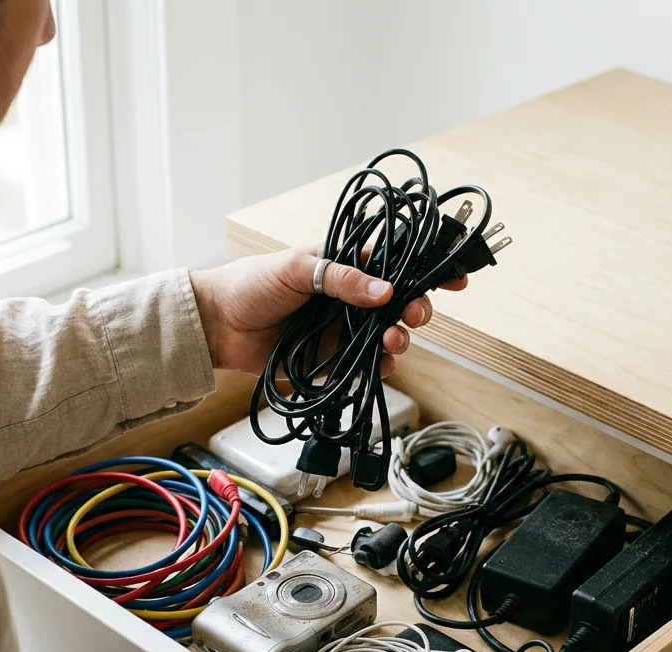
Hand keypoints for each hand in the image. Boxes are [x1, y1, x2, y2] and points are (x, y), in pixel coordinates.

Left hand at [189, 246, 466, 375]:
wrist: (217, 325)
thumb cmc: (252, 284)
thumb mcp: (297, 268)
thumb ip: (342, 277)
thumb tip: (385, 290)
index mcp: (344, 265)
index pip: (395, 263)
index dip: (426, 269)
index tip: (453, 277)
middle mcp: (349, 297)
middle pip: (399, 303)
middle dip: (416, 308)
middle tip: (416, 314)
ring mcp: (343, 329)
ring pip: (387, 335)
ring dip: (398, 339)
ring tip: (392, 342)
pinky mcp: (332, 359)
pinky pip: (366, 366)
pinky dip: (380, 368)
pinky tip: (381, 366)